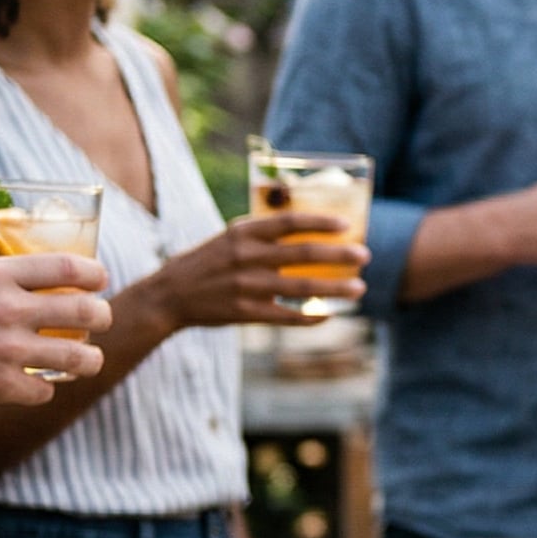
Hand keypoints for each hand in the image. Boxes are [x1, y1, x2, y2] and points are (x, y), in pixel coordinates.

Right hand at [0, 255, 111, 409]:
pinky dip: (42, 391)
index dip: (95, 274)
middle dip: (101, 317)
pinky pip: (43, 391)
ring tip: (87, 362)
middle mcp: (9, 310)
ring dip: (88, 361)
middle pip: (87, 312)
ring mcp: (7, 350)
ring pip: (78, 358)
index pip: (69, 267)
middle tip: (100, 322)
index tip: (100, 281)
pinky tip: (34, 388)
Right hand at [132, 213, 369, 332]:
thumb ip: (264, 233)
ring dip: (335, 288)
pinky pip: (287, 315)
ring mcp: (247, 286)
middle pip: (303, 254)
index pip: (289, 222)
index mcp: (243, 233)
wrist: (171, 295)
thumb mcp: (231, 237)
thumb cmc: (209, 262)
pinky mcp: (246, 313)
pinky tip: (330, 314)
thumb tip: (309, 229)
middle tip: (365, 255)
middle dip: (339, 255)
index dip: (320, 222)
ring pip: (301, 287)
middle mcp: (246, 257)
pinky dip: (311, 316)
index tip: (346, 225)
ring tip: (360, 288)